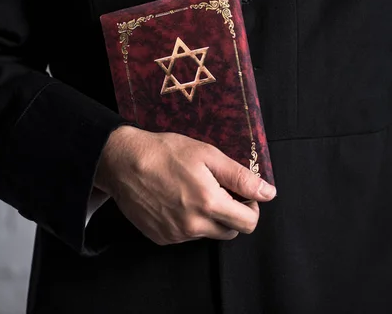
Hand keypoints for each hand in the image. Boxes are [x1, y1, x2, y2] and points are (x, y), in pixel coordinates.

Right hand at [94, 126, 275, 245]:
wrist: (123, 162)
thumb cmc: (165, 153)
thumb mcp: (208, 155)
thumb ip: (241, 177)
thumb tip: (268, 193)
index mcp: (208, 204)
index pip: (249, 223)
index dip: (252, 207)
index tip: (243, 194)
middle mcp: (193, 226)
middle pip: (231, 232)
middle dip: (232, 213)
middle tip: (220, 190)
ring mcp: (175, 235)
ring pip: (209, 234)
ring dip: (211, 218)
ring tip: (195, 192)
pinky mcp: (161, 238)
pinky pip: (187, 236)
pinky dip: (190, 222)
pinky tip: (178, 200)